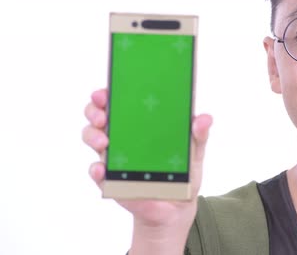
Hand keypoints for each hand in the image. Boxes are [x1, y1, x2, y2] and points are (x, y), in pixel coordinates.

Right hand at [82, 88, 212, 253]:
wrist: (176, 208)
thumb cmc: (182, 173)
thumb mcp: (194, 153)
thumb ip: (199, 135)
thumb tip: (205, 118)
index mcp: (141, 123)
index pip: (121, 99)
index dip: (110, 90)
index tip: (109, 87)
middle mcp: (122, 135)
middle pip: (98, 113)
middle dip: (95, 109)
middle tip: (104, 115)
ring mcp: (113, 156)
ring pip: (92, 137)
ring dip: (93, 136)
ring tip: (104, 142)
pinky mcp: (111, 179)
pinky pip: (97, 172)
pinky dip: (96, 169)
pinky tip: (102, 169)